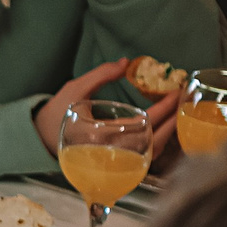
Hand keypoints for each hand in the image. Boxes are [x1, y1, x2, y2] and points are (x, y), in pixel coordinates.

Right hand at [36, 59, 182, 155]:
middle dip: (175, 119)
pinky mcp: (117, 165)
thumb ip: (100, 75)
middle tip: (184, 101)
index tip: (175, 92)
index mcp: (101, 135)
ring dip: (170, 133)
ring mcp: (116, 162)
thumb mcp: (74, 89)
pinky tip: (166, 128)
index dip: (163, 107)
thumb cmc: (57, 114)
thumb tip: (126, 62)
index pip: (143, 121)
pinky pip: (147, 157)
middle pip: (155, 140)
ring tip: (179, 113)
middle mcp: (111, 153)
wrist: (41, 139)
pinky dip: (160, 143)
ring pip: (154, 152)